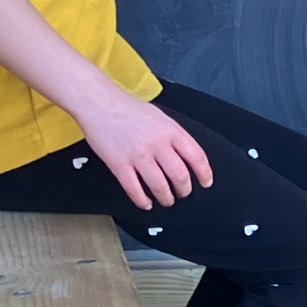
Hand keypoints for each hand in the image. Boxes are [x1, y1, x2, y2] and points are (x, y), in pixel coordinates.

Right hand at [82, 93, 213, 213]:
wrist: (100, 103)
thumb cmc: (129, 108)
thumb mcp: (160, 117)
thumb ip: (173, 136)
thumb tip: (186, 156)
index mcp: (171, 130)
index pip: (196, 156)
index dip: (204, 173)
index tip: (206, 182)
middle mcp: (157, 144)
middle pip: (180, 175)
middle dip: (184, 189)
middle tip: (183, 193)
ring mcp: (138, 155)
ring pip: (160, 186)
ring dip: (166, 198)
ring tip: (167, 200)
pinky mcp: (119, 164)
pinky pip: (134, 189)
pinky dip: (142, 200)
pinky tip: (146, 203)